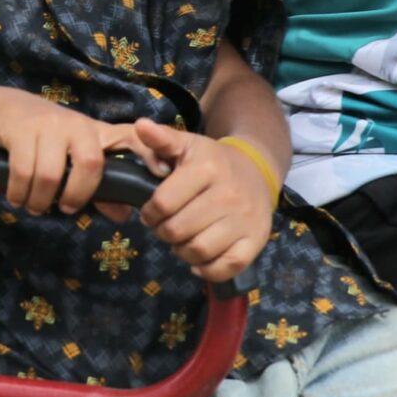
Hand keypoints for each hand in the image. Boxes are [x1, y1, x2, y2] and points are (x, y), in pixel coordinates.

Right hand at [0, 91, 145, 216]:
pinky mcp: (21, 130)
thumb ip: (98, 187)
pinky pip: (23, 171)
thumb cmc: (43, 137)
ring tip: (34, 206)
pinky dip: (19, 193)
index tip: (161, 173)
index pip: (132, 138)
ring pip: (51, 175)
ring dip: (40, 200)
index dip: (150, 154)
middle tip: (65, 209)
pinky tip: (17, 198)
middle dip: (77, 196)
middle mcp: (77, 125)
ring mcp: (48, 125)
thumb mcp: (73, 156)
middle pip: (90, 164)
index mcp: (96, 133)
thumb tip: (123, 215)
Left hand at [134, 120, 275, 283]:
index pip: (163, 203)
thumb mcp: (186, 145)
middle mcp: (228, 195)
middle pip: (178, 230)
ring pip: (200, 250)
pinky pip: (227, 267)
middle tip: (165, 227)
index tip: (151, 212)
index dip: (149, 213)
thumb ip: (161, 139)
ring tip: (180, 241)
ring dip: (181, 252)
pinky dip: (208, 270)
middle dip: (163, 232)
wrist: (256, 171)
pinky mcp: (256, 240)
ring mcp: (244, 220)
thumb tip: (140, 126)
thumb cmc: (211, 161)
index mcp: (206, 169)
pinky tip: (198, 260)